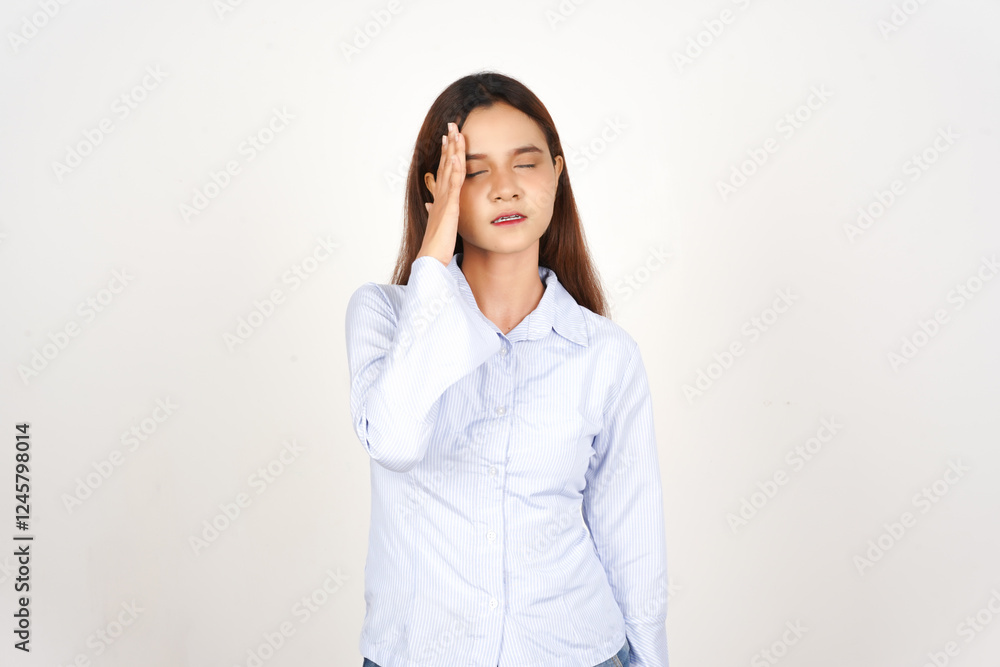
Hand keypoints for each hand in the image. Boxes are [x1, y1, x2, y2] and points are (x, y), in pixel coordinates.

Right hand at [416, 122, 464, 266]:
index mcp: (440, 198)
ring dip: (452, 150)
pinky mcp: (449, 207)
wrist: (431, 257)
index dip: (446, 153)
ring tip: (454, 132)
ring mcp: (444, 200)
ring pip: (449, 169)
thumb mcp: (438, 224)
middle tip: (451, 125)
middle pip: (445, 164)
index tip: (448, 138)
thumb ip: (435, 212)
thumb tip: (429, 205)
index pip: (443, 170)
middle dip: (449, 144)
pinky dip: (454, 170)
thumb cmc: (436, 244)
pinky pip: (453, 185)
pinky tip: (456, 157)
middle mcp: (440, 195)